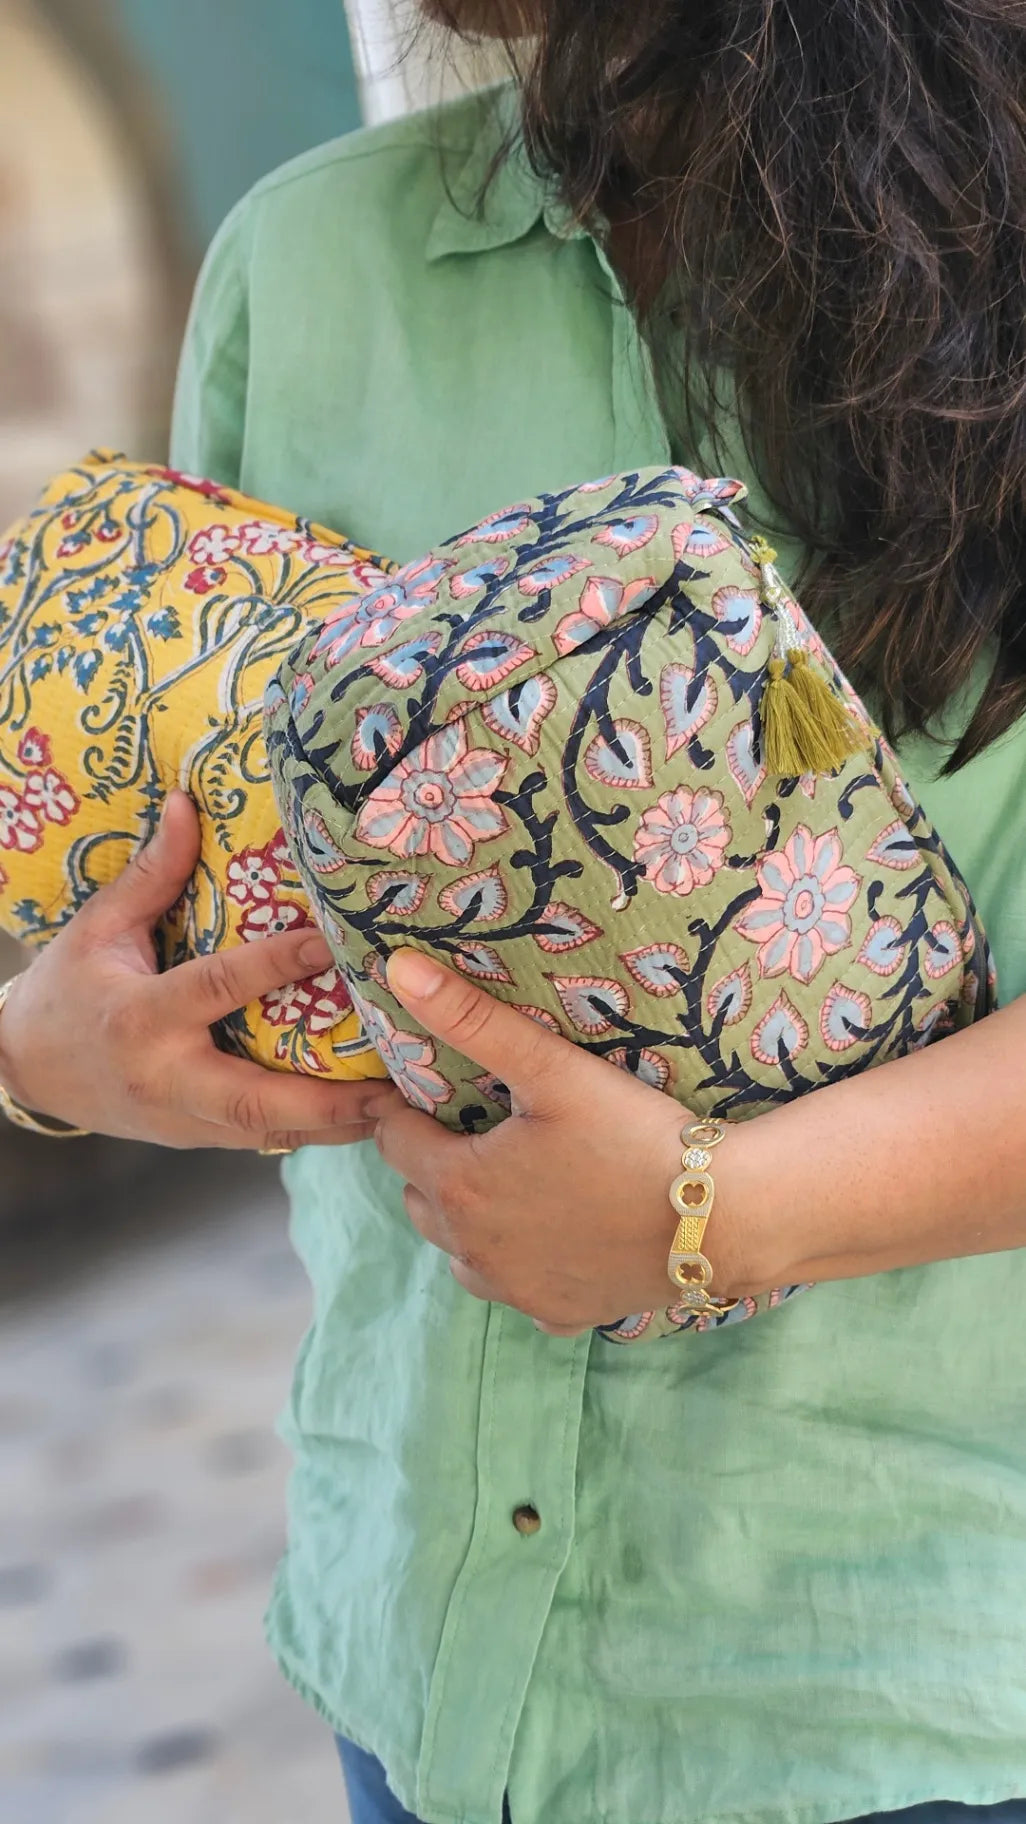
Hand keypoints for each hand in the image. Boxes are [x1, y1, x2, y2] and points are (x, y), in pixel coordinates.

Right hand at [0, 792, 399, 1149]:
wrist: (23, 1068)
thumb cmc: (67, 988)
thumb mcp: (98, 927)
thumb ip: (151, 874)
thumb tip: (187, 801)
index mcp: (140, 1017)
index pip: (219, 986)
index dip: (277, 964)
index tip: (334, 940)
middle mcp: (164, 1077)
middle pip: (254, 1100)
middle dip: (325, 1101)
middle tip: (393, 1086)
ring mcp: (180, 1120)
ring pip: (267, 1134)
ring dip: (335, 1127)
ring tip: (403, 1109)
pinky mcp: (193, 1140)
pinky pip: (260, 1140)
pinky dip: (312, 1132)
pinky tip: (366, 1119)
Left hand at [370, 950, 764, 1334]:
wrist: (722, 1217)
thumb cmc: (634, 1135)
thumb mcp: (551, 1068)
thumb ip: (471, 1019)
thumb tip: (398, 969)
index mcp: (458, 1185)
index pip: (394, 1139)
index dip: (408, 1108)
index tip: (436, 1087)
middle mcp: (472, 1250)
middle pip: (418, 1197)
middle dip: (434, 1160)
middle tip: (480, 1125)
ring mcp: (514, 1290)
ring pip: (459, 1251)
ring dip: (469, 1218)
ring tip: (514, 1177)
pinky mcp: (557, 1314)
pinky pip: (515, 1289)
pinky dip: (520, 1263)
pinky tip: (556, 1232)